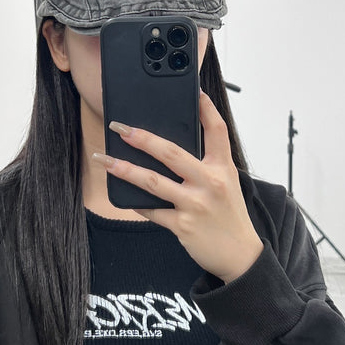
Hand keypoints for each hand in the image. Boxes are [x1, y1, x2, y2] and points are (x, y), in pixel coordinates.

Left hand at [92, 91, 262, 283]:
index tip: (193, 90)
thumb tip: (170, 153)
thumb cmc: (229, 217)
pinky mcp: (182, 225)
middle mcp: (210, 183)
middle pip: (171, 153)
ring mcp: (195, 204)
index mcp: (223, 168)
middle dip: (142, 138)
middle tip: (120, 127)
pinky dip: (136, 203)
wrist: (239, 254)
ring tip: (105, 160)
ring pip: (153, 182)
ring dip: (125, 169)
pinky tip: (122, 195)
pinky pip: (152, 211)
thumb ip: (206, 167)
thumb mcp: (227, 185)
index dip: (205, 108)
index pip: (216, 130)